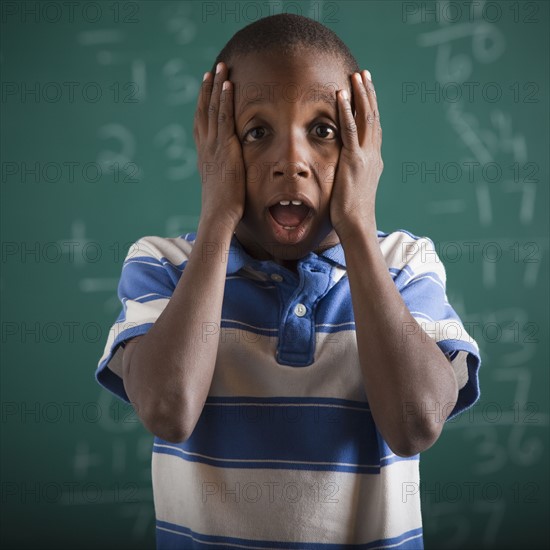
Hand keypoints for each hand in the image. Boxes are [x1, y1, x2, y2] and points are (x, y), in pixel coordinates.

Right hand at [193, 62, 244, 230]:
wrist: (218, 214)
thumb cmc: (222, 208)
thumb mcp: (222, 187)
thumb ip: (225, 175)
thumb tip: (232, 175)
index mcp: (205, 155)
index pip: (202, 124)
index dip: (203, 106)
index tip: (206, 91)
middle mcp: (205, 147)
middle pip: (204, 111)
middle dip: (208, 90)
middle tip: (212, 71)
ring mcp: (213, 145)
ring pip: (213, 109)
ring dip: (217, 87)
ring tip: (220, 68)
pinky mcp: (224, 147)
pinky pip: (224, 117)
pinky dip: (225, 99)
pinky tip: (228, 84)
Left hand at [330, 70, 382, 238]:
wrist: (357, 224)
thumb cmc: (351, 210)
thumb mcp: (355, 184)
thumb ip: (353, 169)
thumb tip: (347, 164)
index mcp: (373, 158)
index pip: (373, 126)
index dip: (370, 106)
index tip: (366, 88)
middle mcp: (373, 154)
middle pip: (372, 117)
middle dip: (368, 93)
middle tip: (363, 73)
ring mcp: (365, 156)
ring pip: (365, 119)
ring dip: (360, 95)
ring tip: (356, 76)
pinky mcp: (353, 161)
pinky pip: (350, 131)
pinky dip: (346, 112)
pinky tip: (342, 96)